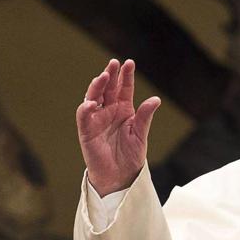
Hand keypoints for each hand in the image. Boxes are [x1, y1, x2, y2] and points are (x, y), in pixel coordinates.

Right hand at [77, 58, 161, 195]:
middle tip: (114, 63)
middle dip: (110, 75)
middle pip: (108, 88)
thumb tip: (156, 99)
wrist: (121, 176)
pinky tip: (92, 102)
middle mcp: (109, 111)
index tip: (129, 63)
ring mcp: (97, 119)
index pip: (124, 88)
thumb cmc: (130, 155)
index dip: (125, 76)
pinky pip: (84, 117)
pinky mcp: (87, 131)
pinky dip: (86, 108)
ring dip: (97, 86)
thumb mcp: (141, 134)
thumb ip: (145, 116)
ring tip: (103, 76)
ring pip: (94, 97)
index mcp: (123, 109)